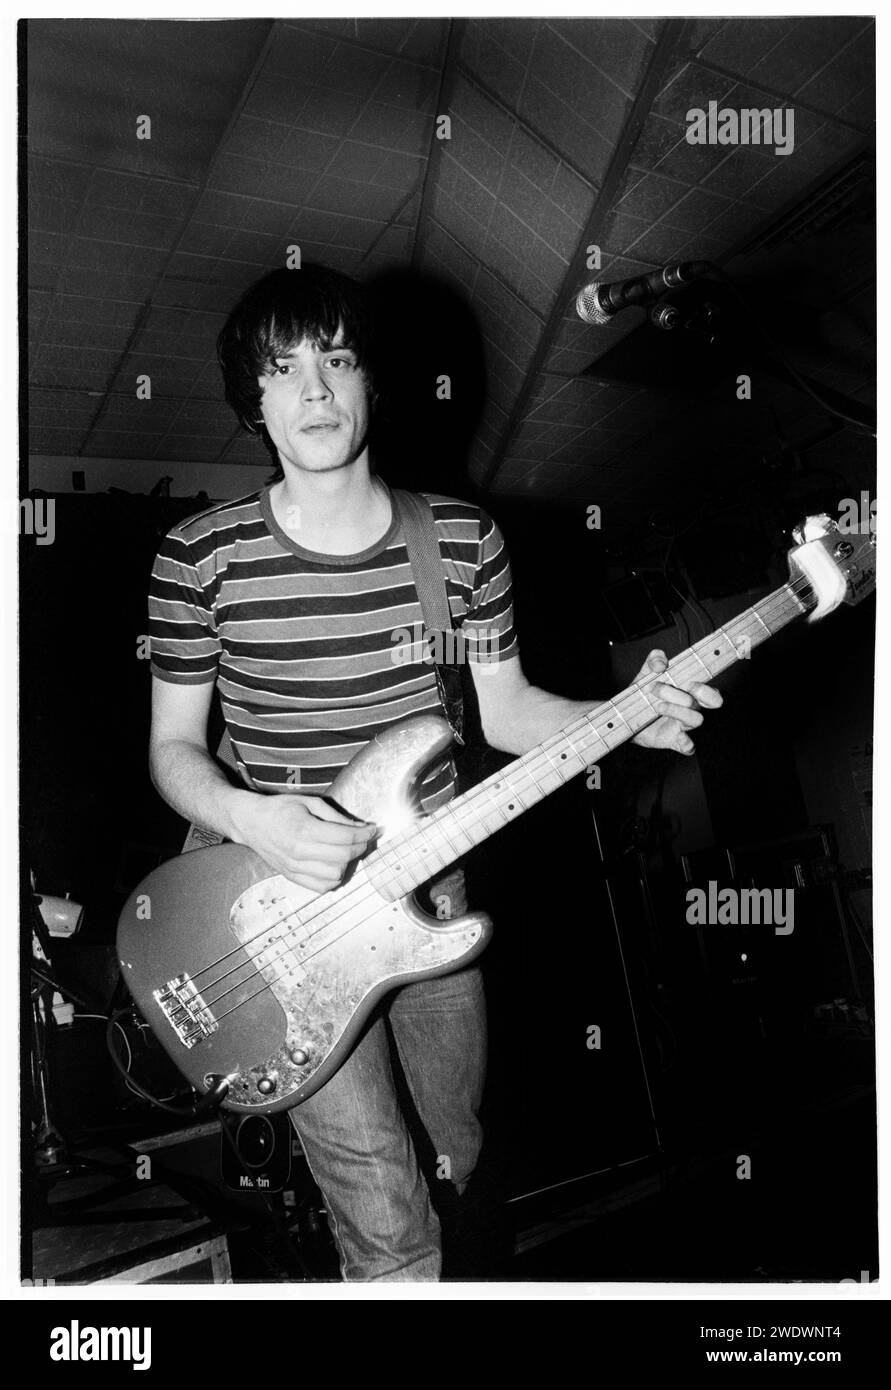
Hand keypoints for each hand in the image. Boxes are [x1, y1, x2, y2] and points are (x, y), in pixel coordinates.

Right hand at [230, 791, 378, 890]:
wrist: (250, 821)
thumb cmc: (279, 809)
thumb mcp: (309, 802)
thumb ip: (335, 817)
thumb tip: (360, 827)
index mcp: (304, 829)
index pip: (345, 837)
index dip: (364, 834)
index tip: (372, 829)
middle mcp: (299, 851)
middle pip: (343, 856)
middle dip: (360, 847)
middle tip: (364, 838)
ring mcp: (294, 867)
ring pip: (335, 875)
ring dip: (348, 863)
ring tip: (348, 850)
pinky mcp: (291, 876)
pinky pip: (321, 887)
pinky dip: (334, 879)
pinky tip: (335, 865)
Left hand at [631, 649, 722, 755]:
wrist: (625, 717)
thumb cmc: (643, 694)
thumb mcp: (645, 675)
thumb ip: (653, 661)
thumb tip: (661, 662)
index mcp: (689, 692)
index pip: (710, 691)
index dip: (707, 689)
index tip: (692, 684)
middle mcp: (690, 708)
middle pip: (710, 704)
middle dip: (697, 695)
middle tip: (678, 690)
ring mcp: (683, 725)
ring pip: (696, 719)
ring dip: (678, 710)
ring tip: (658, 706)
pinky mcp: (674, 740)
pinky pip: (688, 746)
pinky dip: (686, 743)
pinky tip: (678, 737)